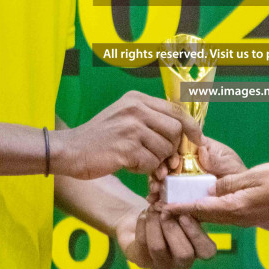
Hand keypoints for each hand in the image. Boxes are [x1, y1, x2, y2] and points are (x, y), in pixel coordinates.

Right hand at [51, 91, 200, 179]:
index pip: (176, 110)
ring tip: (138, 160)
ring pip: (165, 149)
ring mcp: (131, 128)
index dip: (191, 127)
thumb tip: (183, 135)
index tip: (197, 139)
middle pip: (175, 130)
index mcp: (137, 99)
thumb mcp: (124, 117)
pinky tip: (129, 165)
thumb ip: (150, 120)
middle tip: (161, 158)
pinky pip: (151, 163)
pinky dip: (144, 169)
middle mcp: (136, 109)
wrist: (70, 150)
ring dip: (156, 161)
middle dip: (172, 148)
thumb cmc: (99, 138)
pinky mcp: (126, 148)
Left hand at [116, 204, 216, 268]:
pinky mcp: (144, 261)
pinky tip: (144, 214)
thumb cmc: (172, 215)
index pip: (207, 251)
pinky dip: (143, 224)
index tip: (184, 215)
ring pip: (158, 247)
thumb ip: (186, 210)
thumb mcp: (183, 211)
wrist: (146, 223)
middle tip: (165, 211)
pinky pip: (143, 243)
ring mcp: (162, 264)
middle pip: (183, 254)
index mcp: (199, 250)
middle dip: (173, 229)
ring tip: (153, 208)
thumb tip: (182, 205)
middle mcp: (183, 262)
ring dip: (155, 224)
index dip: (196, 234)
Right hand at [147, 134, 246, 197]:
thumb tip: (202, 150)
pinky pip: (168, 196)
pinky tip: (155, 205)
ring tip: (154, 195)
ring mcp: (181, 179)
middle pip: (165, 163)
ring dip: (156, 186)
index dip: (170, 154)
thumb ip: (217, 158)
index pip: (176, 147)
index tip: (172, 164)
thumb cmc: (235, 172)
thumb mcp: (229, 162)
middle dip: (158, 171)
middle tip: (158, 181)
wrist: (241, 194)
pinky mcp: (181, 195)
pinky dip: (160, 201)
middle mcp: (185, 163)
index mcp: (195, 150)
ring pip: (163, 180)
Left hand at [160, 161, 268, 226]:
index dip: (179, 208)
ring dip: (194, 210)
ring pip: (211, 216)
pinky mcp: (248, 215)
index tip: (161, 207)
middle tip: (163, 203)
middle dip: (182, 211)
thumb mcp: (253, 177)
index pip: (201, 208)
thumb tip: (208, 189)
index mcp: (235, 207)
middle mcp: (236, 217)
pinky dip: (207, 209)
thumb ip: (228, 184)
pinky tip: (201, 200)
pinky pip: (221, 214)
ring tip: (176, 201)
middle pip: (203, 216)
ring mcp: (243, 218)